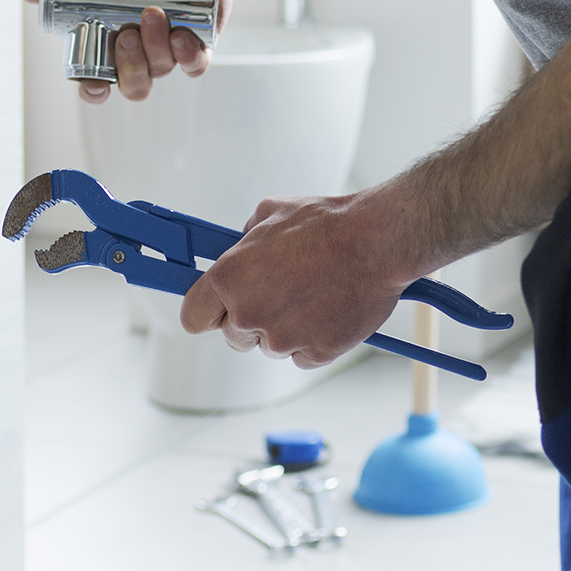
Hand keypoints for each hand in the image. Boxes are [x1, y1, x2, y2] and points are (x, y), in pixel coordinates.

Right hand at [18, 0, 237, 103]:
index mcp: (109, 43)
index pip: (98, 81)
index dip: (94, 90)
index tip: (93, 85)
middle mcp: (140, 54)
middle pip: (134, 86)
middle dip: (129, 67)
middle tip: (125, 35)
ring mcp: (170, 51)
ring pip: (162, 70)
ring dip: (155, 47)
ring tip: (154, 12)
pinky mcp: (199, 43)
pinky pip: (194, 64)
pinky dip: (187, 55)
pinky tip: (181, 34)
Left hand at [180, 192, 416, 368]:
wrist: (377, 241)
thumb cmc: (326, 222)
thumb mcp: (269, 214)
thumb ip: (244, 243)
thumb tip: (240, 255)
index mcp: (229, 279)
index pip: (193, 318)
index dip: (207, 314)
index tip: (219, 311)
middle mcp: (249, 314)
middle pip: (234, 338)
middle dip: (253, 322)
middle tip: (282, 296)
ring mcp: (283, 339)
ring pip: (272, 348)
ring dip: (286, 331)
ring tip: (315, 296)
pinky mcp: (316, 354)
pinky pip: (303, 356)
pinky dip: (315, 340)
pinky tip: (331, 311)